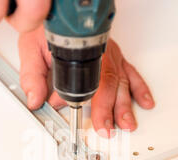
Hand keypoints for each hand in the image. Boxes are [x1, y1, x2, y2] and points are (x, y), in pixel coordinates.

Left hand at [20, 26, 154, 136]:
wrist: (62, 11)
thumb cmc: (49, 27)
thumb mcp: (32, 48)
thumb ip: (33, 75)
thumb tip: (35, 99)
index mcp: (81, 52)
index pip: (89, 82)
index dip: (90, 103)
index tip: (90, 121)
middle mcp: (101, 54)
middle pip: (110, 85)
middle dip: (110, 111)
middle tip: (108, 130)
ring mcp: (111, 56)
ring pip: (123, 82)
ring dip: (126, 106)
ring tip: (127, 124)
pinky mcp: (116, 58)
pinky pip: (132, 74)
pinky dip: (140, 89)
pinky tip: (144, 102)